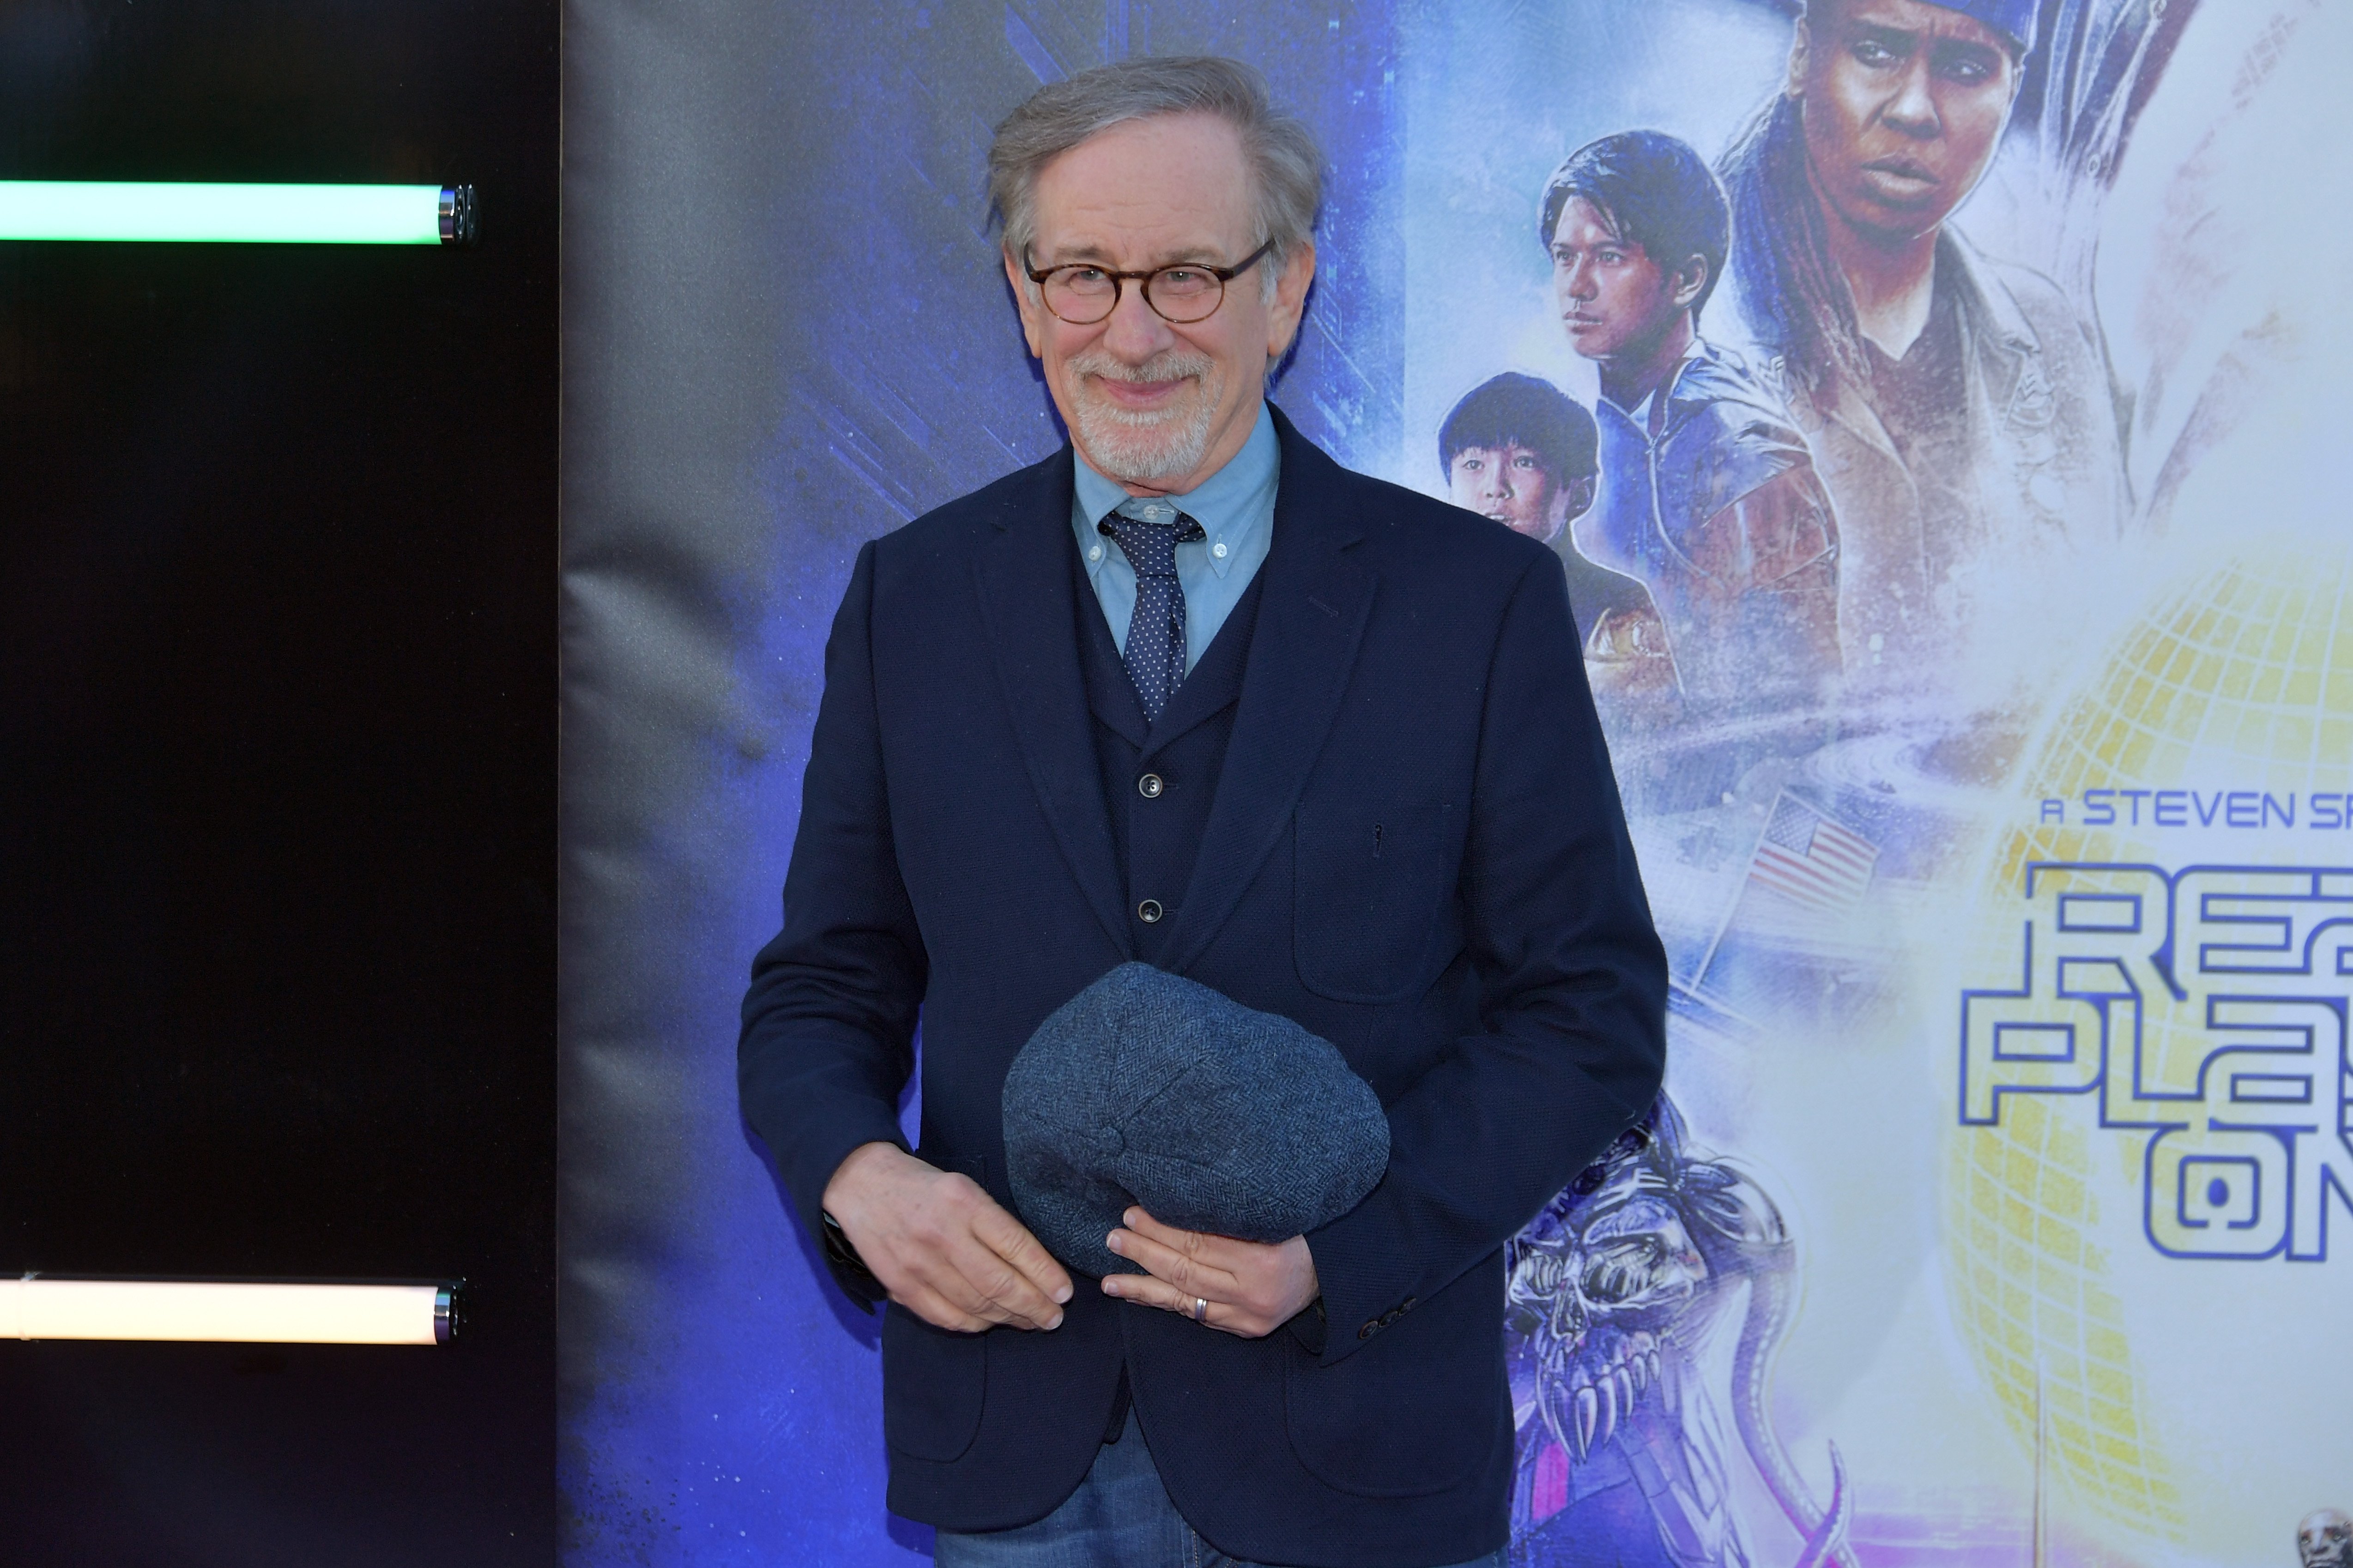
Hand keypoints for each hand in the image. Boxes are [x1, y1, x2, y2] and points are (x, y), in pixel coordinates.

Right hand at [821, 1141, 1072, 1333]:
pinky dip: (974, 1325)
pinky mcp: (900, 1286)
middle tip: (1055, 1318)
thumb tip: (1035, 1267)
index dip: (1046, 1275)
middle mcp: (942, 1235)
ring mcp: (919, 1264)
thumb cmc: (924, 1187)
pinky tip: (992, 1323)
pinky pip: (946, 1317)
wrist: (862, 1185)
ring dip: (1009, 1319)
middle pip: (999, 1284)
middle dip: (1034, 1306)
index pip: (1017, 1246)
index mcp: (965, 1203)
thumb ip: (994, 1224)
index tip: (1065, 1293)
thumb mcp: (965, 1187)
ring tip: (1030, 1322)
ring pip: (975, 1306)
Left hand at [1101, 1206, 1318, 1338]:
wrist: (1335, 1270)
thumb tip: (1173, 1199)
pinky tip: (1141, 1295)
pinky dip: (1166, 1304)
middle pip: (1187, 1272)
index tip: (1133, 1214)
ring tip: (1110, 1280)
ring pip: (1185, 1301)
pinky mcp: (1245, 1330)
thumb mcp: (1271, 1214)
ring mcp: (1249, 1318)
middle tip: (1114, 1238)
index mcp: (1264, 1260)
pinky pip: (1196, 1316)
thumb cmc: (1300, 1230)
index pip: (1199, 1243)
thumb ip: (1229, 1215)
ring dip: (1143, 1288)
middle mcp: (1254, 1295)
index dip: (1162, 1229)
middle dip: (1145, 1254)